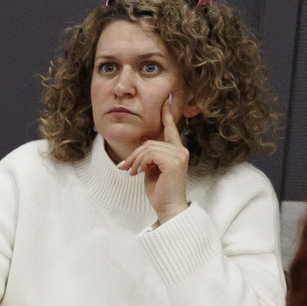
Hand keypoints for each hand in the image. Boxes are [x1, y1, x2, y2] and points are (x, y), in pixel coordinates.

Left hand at [122, 96, 191, 224]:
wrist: (167, 206)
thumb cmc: (159, 190)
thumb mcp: (150, 169)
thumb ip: (149, 155)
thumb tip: (143, 140)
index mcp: (176, 151)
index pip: (171, 129)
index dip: (167, 114)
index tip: (166, 99)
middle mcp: (181, 150)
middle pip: (150, 142)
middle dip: (134, 155)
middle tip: (125, 168)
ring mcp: (179, 155)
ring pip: (148, 148)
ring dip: (135, 161)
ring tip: (131, 173)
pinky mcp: (174, 161)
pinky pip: (150, 154)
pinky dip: (139, 163)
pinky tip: (138, 173)